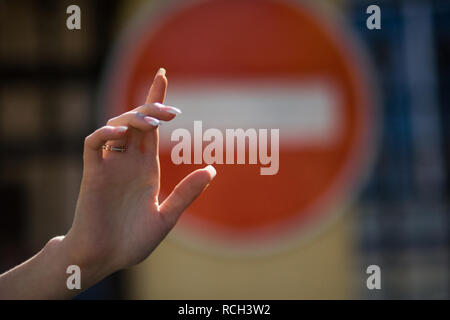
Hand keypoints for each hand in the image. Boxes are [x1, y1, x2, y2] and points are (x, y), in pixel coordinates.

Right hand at [63, 68, 215, 281]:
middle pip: (136, 121)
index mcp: (146, 168)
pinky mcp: (93, 175)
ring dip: (132, 118)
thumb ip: (186, 193)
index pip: (152, 127)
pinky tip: (119, 134)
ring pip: (115, 126)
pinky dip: (104, 134)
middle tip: (170, 111)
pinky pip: (93, 144)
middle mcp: (128, 162)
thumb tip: (211, 169)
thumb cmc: (132, 242)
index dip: (156, 101)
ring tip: (152, 124)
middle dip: (150, 107)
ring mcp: (110, 167)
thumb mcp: (166, 217)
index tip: (162, 77)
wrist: (105, 259)